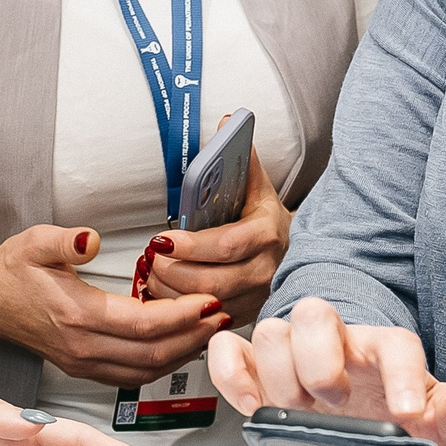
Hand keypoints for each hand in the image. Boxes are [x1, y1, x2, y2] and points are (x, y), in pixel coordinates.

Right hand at [0, 225, 229, 386]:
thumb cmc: (12, 269)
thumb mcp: (33, 242)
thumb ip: (63, 240)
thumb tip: (90, 239)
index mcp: (77, 315)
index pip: (142, 324)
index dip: (181, 315)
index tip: (208, 300)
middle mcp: (83, 347)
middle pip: (153, 354)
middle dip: (193, 336)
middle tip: (222, 315)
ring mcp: (84, 363)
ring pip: (146, 370)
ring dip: (183, 353)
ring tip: (211, 329)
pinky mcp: (84, 368)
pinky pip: (133, 374)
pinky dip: (164, 363)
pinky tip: (182, 344)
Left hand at [138, 134, 291, 322]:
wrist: (295, 251)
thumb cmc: (265, 218)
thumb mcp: (257, 187)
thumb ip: (242, 158)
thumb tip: (227, 125)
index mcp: (267, 234)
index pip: (226, 245)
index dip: (190, 246)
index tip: (161, 240)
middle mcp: (265, 270)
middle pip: (211, 281)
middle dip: (172, 272)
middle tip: (150, 258)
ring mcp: (256, 297)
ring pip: (205, 304)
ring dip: (170, 292)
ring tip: (153, 274)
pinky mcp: (244, 315)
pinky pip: (205, 320)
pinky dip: (179, 309)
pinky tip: (165, 294)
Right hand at [207, 297, 445, 445]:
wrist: (356, 419)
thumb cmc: (390, 412)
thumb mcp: (432, 420)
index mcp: (384, 349)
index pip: (395, 344)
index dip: (402, 377)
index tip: (406, 415)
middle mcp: (337, 341)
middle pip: (316, 314)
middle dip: (320, 361)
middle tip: (331, 403)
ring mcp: (294, 351)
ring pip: (272, 329)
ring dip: (277, 374)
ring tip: (291, 412)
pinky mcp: (257, 368)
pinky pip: (232, 352)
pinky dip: (232, 374)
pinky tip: (249, 403)